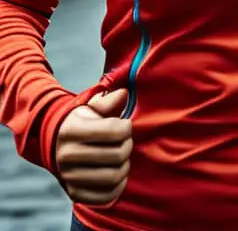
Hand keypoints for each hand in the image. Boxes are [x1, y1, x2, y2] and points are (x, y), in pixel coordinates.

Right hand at [55, 88, 132, 205]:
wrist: (57, 146)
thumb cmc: (82, 123)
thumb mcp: (90, 107)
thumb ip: (108, 101)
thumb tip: (123, 94)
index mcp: (72, 130)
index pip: (114, 131)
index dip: (127, 127)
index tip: (124, 125)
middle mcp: (67, 155)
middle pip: (117, 155)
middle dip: (128, 145)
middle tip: (125, 142)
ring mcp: (69, 177)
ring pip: (114, 176)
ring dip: (125, 166)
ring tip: (122, 158)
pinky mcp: (74, 193)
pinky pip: (106, 196)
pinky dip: (118, 186)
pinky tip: (117, 173)